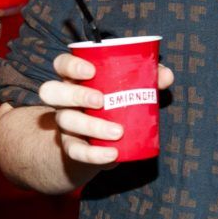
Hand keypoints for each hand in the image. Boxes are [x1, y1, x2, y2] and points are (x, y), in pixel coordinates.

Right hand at [38, 53, 173, 165]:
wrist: (102, 140)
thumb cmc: (116, 102)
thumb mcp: (130, 87)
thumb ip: (148, 77)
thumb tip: (165, 75)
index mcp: (76, 78)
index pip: (61, 64)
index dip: (71, 65)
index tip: (91, 70)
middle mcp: (64, 99)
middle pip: (52, 91)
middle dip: (74, 94)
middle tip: (100, 100)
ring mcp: (65, 123)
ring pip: (66, 121)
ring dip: (91, 126)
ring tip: (118, 131)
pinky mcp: (72, 146)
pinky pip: (76, 151)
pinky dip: (94, 154)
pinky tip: (112, 154)